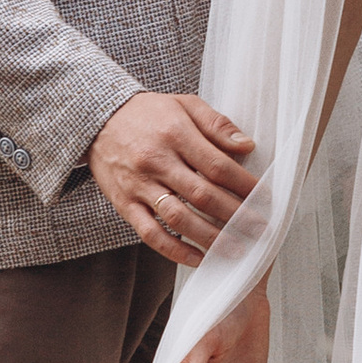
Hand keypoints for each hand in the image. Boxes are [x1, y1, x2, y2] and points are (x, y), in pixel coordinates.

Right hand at [89, 90, 257, 264]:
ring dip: (211, 237)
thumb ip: (216, 124)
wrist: (96, 119)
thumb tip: (247, 145)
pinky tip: (198, 258)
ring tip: (236, 248)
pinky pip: (151, 233)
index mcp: (175, 134)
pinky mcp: (125, 205)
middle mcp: (157, 161)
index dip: (245, 185)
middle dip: (236, 216)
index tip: (264, 197)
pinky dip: (175, 250)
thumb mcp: (184, 104)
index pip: (217, 166)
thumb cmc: (147, 113)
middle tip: (259, 229)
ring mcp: (139, 186)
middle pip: (202, 195)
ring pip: (179, 218)